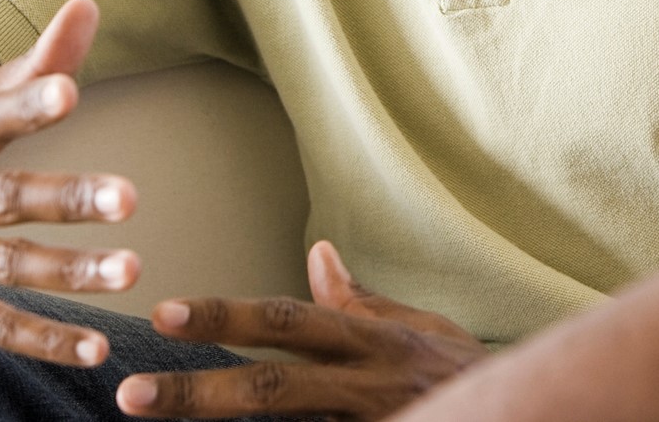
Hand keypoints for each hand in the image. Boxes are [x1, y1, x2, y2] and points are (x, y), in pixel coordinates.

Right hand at [0, 0, 141, 366]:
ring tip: (133, 270)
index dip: (24, 104)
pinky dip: (46, 340)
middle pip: (3, 198)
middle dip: (66, 197)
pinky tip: (99, 349)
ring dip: (70, 272)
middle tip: (131, 196)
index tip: (69, 88)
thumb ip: (33, 66)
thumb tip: (88, 3)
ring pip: (7, 268)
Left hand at [116, 240, 487, 418]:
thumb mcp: (416, 326)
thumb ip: (360, 301)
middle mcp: (364, 385)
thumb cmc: (460, 369)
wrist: (528, 410)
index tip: (165, 315)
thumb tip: (316, 253)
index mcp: (367, 341)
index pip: (286, 321)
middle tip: (130, 395)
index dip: (226, 316)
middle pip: (272, 387)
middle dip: (197, 393)